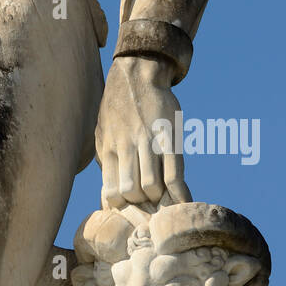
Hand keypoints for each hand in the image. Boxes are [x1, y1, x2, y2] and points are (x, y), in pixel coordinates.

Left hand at [95, 55, 191, 209]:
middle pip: (131, 193)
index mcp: (109, 149)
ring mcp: (149, 142)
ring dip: (158, 198)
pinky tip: (183, 201)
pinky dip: (180, 192)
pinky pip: (175, 171)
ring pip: (151, 186)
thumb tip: (107, 200)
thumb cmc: (117, 110)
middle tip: (149, 205)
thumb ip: (106, 164)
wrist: (136, 74)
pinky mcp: (169, 136)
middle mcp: (127, 147)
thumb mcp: (103, 135)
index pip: (112, 193)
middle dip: (141, 205)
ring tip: (163, 197)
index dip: (121, 208)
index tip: (130, 211)